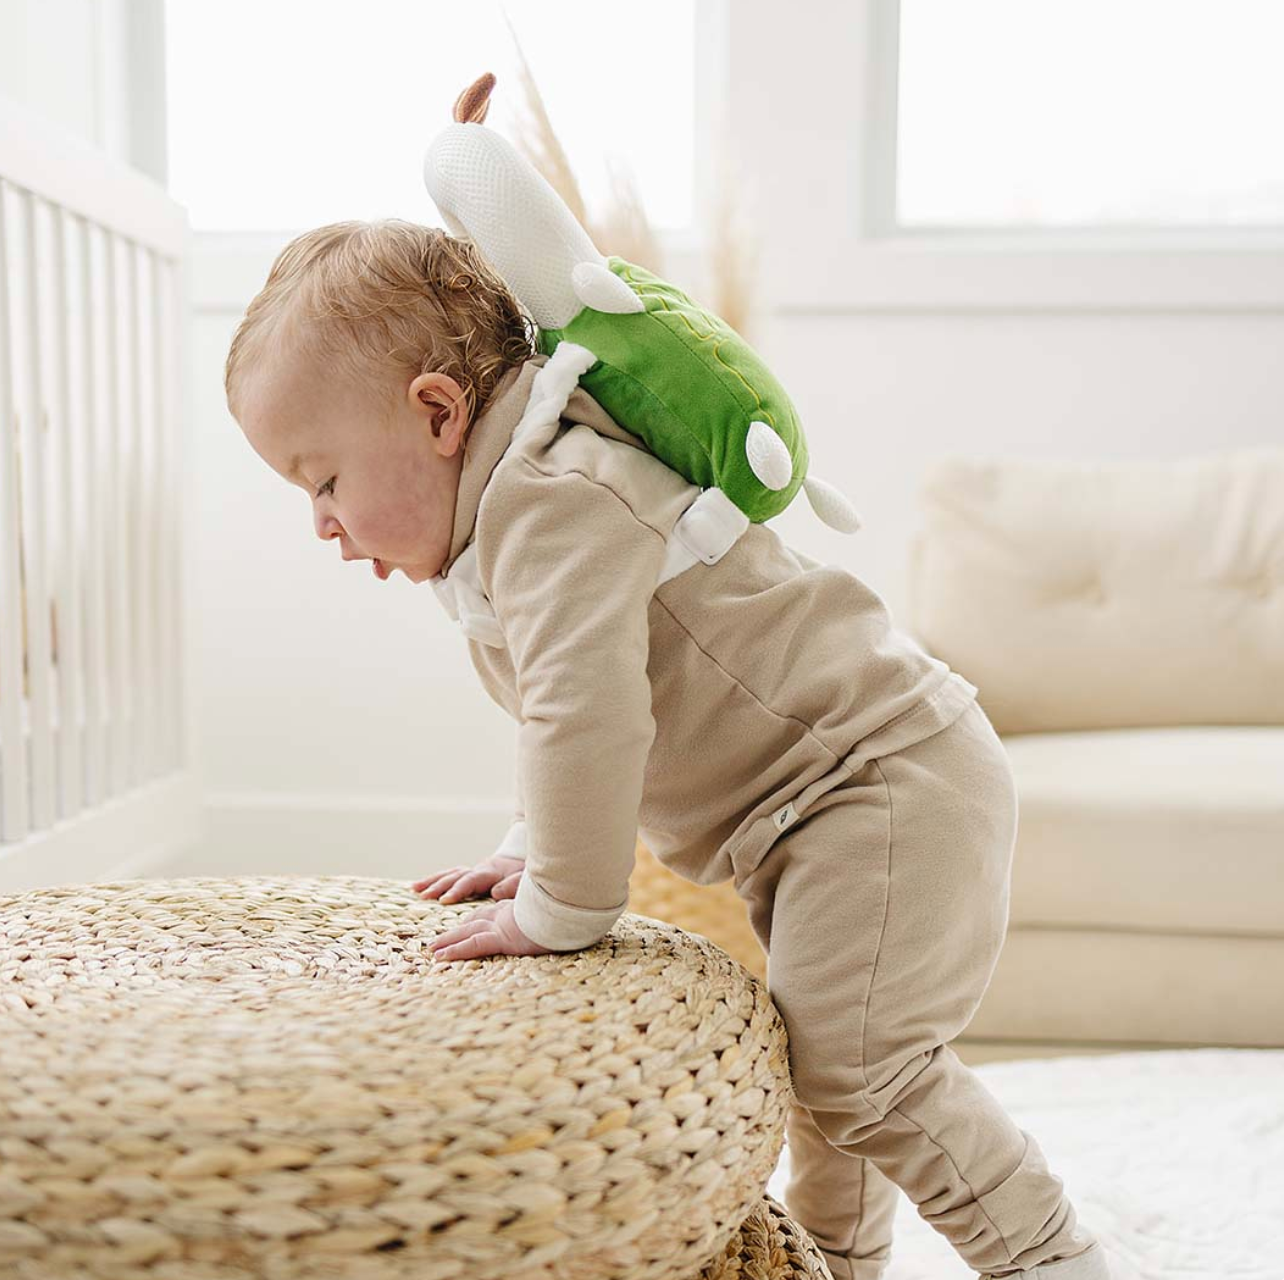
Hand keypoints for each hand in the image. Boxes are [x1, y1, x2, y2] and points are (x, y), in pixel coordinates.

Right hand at [412, 853, 524, 903]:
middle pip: (456, 876)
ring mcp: (472, 871)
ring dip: (432, 882)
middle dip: (440, 887)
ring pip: (449, 874)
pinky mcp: (468, 874)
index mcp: (490, 872)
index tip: (445, 899)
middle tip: (424, 897)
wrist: (524, 860)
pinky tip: (417, 887)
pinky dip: (433, 880)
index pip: (471, 880)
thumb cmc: (524, 874)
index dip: (458, 889)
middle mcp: (478, 869)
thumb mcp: (524, 878)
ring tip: (415, 890)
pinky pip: (449, 876)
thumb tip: (496, 892)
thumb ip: (512, 885)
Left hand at [426, 898, 555, 960]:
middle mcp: (505, 915)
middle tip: (438, 941)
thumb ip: (545, 910)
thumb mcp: (552, 909)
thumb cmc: (566, 910)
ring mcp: (503, 924)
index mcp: (515, 909)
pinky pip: (474, 945)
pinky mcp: (504, 937)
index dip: (473, 919)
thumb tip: (555, 914)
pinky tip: (442, 957)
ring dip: (448, 941)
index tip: (462, 926)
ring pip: (468, 933)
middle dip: (455, 932)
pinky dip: (456, 950)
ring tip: (433, 951)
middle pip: (474, 922)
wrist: (572, 907)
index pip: (488, 913)